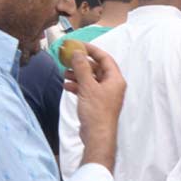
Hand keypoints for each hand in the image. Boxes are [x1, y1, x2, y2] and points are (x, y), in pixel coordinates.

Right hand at [65, 42, 124, 171]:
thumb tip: (77, 52)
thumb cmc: (96, 111)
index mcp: (115, 79)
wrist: (97, 136)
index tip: (78, 45)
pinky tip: (66, 86)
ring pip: (90, 79)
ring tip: (64, 73)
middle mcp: (112, 86)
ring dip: (77, 75)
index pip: (105, 58)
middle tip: (67, 59)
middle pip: (96, 68)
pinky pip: (87, 89)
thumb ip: (82, 68)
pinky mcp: (97, 103)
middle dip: (81, 63)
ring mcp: (105, 95)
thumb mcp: (87, 86)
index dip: (91, 50)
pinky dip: (77, 86)